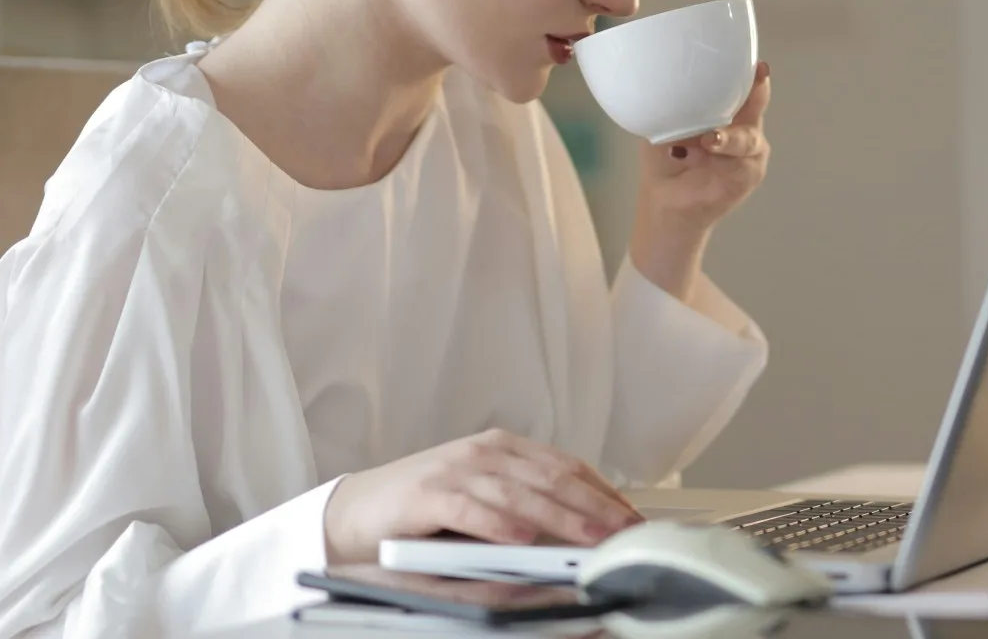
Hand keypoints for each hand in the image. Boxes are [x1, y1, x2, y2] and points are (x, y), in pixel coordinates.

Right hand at [322, 428, 643, 563]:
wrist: (355, 511)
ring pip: (519, 494)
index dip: (603, 490)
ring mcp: (454, 471)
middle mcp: (482, 453)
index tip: (632, 517)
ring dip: (561, 517)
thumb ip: (525, 507)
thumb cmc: (422, 510)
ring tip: (592, 538)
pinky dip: (498, 524)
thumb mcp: (482, 500)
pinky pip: (469, 509)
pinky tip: (522, 539)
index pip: (565, 466)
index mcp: (501, 449)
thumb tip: (580, 530)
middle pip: (551, 478)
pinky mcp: (426, 495)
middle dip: (595, 506)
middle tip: (626, 531)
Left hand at [636, 61, 772, 229]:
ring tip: (708, 139)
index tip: (758, 66)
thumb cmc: (665, 158)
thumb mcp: (664, 125)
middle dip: (756, 93)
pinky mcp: (749, 174)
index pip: (743, 85)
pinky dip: (723, 158)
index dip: (752, 74)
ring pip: (748, 137)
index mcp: (726, 108)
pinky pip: (742, 163)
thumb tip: (672, 86)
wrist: (665, 199)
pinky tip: (706, 153)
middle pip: (757, 104)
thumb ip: (675, 108)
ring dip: (728, 137)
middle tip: (752, 82)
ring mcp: (749, 150)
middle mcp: (743, 125)